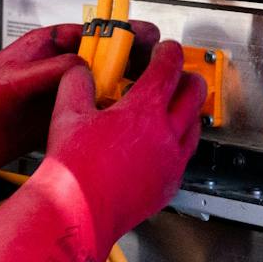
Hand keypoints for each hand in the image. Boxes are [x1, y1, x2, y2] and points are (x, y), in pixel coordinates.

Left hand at [0, 20, 162, 151]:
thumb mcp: (17, 79)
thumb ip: (50, 70)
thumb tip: (80, 64)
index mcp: (51, 44)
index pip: (94, 33)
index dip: (121, 33)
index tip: (144, 34)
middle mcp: (65, 64)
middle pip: (109, 56)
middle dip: (134, 58)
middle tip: (159, 63)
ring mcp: (71, 88)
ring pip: (109, 81)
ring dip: (130, 84)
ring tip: (152, 87)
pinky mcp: (73, 111)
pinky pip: (102, 106)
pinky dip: (118, 108)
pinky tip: (132, 114)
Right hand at [44, 38, 204, 219]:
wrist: (78, 212)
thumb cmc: (73, 169)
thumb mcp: (67, 113)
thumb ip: (77, 83)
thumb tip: (80, 73)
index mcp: (143, 111)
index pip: (167, 68)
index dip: (168, 52)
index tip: (165, 49)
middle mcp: (165, 135)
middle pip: (194, 94)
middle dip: (186, 77)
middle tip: (175, 73)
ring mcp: (171, 162)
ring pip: (195, 126)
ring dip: (187, 110)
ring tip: (172, 106)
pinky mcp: (169, 185)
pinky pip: (185, 156)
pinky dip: (180, 142)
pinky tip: (164, 143)